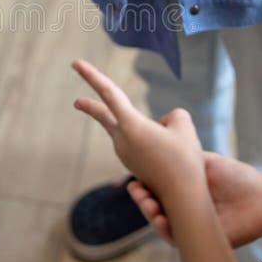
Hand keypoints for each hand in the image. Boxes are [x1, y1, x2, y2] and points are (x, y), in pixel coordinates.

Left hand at [71, 59, 205, 200]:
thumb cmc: (184, 160)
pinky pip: (143, 143)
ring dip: (152, 129)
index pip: (108, 93)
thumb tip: (162, 124)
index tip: (76, 63)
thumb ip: (172, 116)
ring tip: (173, 149)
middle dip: (90, 106)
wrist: (183, 198)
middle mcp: (122, 140)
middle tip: (76, 102)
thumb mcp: (184, 126)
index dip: (92, 76)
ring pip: (136, 129)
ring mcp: (125, 154)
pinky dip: (155, 141)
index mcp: (131, 125)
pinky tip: (168, 158)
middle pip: (104, 115)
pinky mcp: (132, 165)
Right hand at [128, 154, 261, 246]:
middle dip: (141, 199)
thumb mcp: (203, 160)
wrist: (261, 197)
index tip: (134, 178)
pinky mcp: (196, 237)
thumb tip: (161, 135)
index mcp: (182, 188)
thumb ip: (181, 154)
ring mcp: (188, 222)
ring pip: (159, 221)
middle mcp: (182, 205)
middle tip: (137, 192)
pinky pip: (174, 237)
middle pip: (152, 205)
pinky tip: (161, 220)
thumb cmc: (236, 177)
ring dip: (149, 213)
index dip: (142, 184)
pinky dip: (164, 229)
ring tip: (149, 205)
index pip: (154, 187)